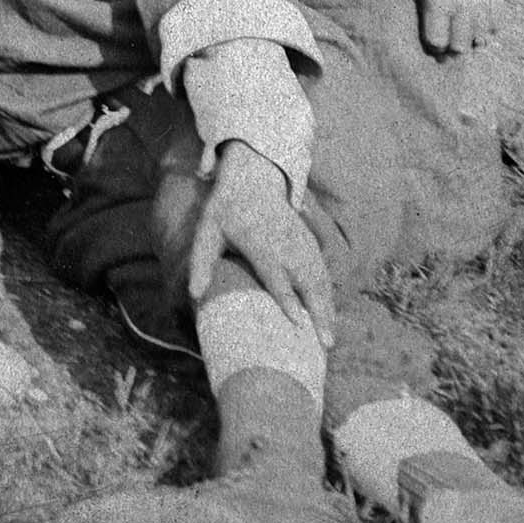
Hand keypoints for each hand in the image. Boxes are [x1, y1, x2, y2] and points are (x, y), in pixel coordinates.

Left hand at [193, 140, 336, 344]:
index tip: (297, 323)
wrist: (254, 178)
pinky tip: (330, 313)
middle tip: (325, 344)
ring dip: (327, 308)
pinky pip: (323, 271)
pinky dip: (329, 293)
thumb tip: (193, 294)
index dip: (287, 298)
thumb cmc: (226, 209)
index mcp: (259, 242)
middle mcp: (285, 244)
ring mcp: (301, 243)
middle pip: (306, 281)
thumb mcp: (207, 230)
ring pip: (320, 279)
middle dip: (318, 312)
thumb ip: (202, 261)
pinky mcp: (310, 242)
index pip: (276, 274)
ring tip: (330, 338)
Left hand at [416, 0, 503, 55]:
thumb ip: (425, 4)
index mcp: (439, 1)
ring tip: (461, 35)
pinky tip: (477, 24)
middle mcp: (463, 6)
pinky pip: (496, 26)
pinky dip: (486, 30)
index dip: (433, 47)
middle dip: (451, 50)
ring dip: (470, 41)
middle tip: (446, 47)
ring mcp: (483, 3)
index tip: (431, 44)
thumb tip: (430, 27)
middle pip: (460, 46)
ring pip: (481, 40)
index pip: (437, 41)